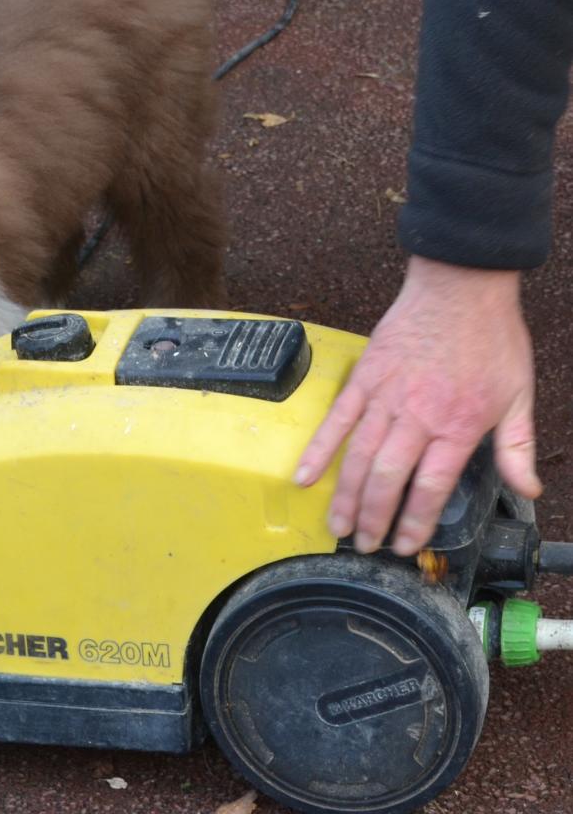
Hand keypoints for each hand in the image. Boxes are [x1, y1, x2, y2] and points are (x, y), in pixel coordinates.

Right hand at [295, 255, 540, 555]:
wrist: (460, 287)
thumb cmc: (491, 338)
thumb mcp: (518, 394)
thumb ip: (517, 447)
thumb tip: (527, 489)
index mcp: (457, 425)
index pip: (430, 486)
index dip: (414, 521)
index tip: (405, 545)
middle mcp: (417, 416)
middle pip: (387, 479)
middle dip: (373, 518)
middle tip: (365, 545)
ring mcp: (385, 397)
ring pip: (359, 456)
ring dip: (345, 496)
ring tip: (337, 526)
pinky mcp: (365, 378)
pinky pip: (336, 420)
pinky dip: (319, 450)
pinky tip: (306, 476)